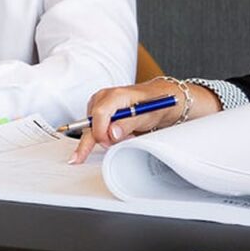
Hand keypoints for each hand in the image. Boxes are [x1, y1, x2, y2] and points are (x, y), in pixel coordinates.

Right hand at [67, 77, 200, 163]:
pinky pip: (94, 129)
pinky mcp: (99, 112)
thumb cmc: (156, 104)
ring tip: (126, 137)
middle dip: (98, 140)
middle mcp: (104, 97)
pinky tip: (117, 136)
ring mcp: (100, 104)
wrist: (161, 98)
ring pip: (91, 128)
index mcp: (116, 94)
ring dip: (105, 138)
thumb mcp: (148, 115)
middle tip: (89, 156)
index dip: (101, 132)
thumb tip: (111, 133)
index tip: (109, 143)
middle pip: (90, 123)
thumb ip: (128, 124)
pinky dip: (105, 136)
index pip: (99, 114)